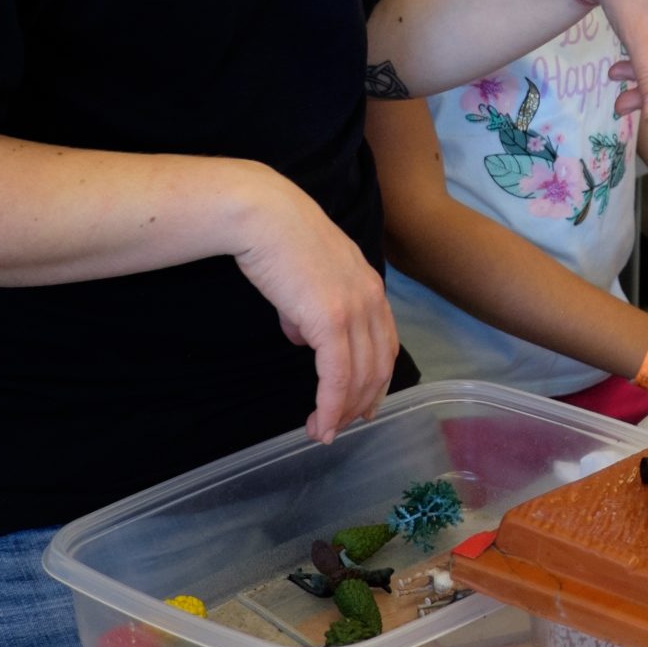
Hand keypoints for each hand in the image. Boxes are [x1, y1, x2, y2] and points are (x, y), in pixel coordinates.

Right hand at [233, 172, 401, 442]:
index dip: (377, 379)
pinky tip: (320, 424)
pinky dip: (331, 406)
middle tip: (341, 427)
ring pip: (359, 377)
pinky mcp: (331, 320)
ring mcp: (355, 309)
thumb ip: (310, 307)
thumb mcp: (305, 276)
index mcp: (370, 286)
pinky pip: (336, 376)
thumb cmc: (276, 239)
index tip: (365, 405)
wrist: (262, 214)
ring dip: (343, 412)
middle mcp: (372, 299)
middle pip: (378, 366)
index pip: (385, 344)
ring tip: (323, 432)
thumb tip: (300, 335)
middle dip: (361, 403)